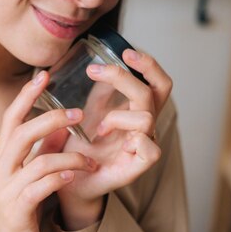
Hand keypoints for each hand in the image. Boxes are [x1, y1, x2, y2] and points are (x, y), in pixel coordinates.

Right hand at [0, 71, 96, 231]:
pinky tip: (76, 175)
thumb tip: (58, 127)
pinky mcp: (17, 210)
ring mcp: (6, 191)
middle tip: (78, 113)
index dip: (25, 96)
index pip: (10, 120)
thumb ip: (40, 153)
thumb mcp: (29, 178)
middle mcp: (0, 171)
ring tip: (90, 159)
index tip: (44, 75)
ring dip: (69, 156)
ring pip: (37, 161)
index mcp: (3, 160)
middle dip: (50, 119)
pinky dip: (61, 177)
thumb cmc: (21, 214)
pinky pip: (42, 187)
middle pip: (21, 133)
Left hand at [56, 49, 171, 226]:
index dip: (148, 65)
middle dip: (125, 77)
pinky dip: (131, 142)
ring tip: (98, 127)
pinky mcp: (139, 166)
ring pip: (146, 118)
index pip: (158, 82)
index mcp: (137, 110)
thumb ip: (100, 93)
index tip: (125, 52)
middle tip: (96, 70)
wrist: (72, 179)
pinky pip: (150, 149)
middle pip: (154, 92)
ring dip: (117, 117)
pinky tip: (106, 140)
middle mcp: (145, 125)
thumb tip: (98, 63)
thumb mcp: (89, 113)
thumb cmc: (83, 147)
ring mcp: (144, 145)